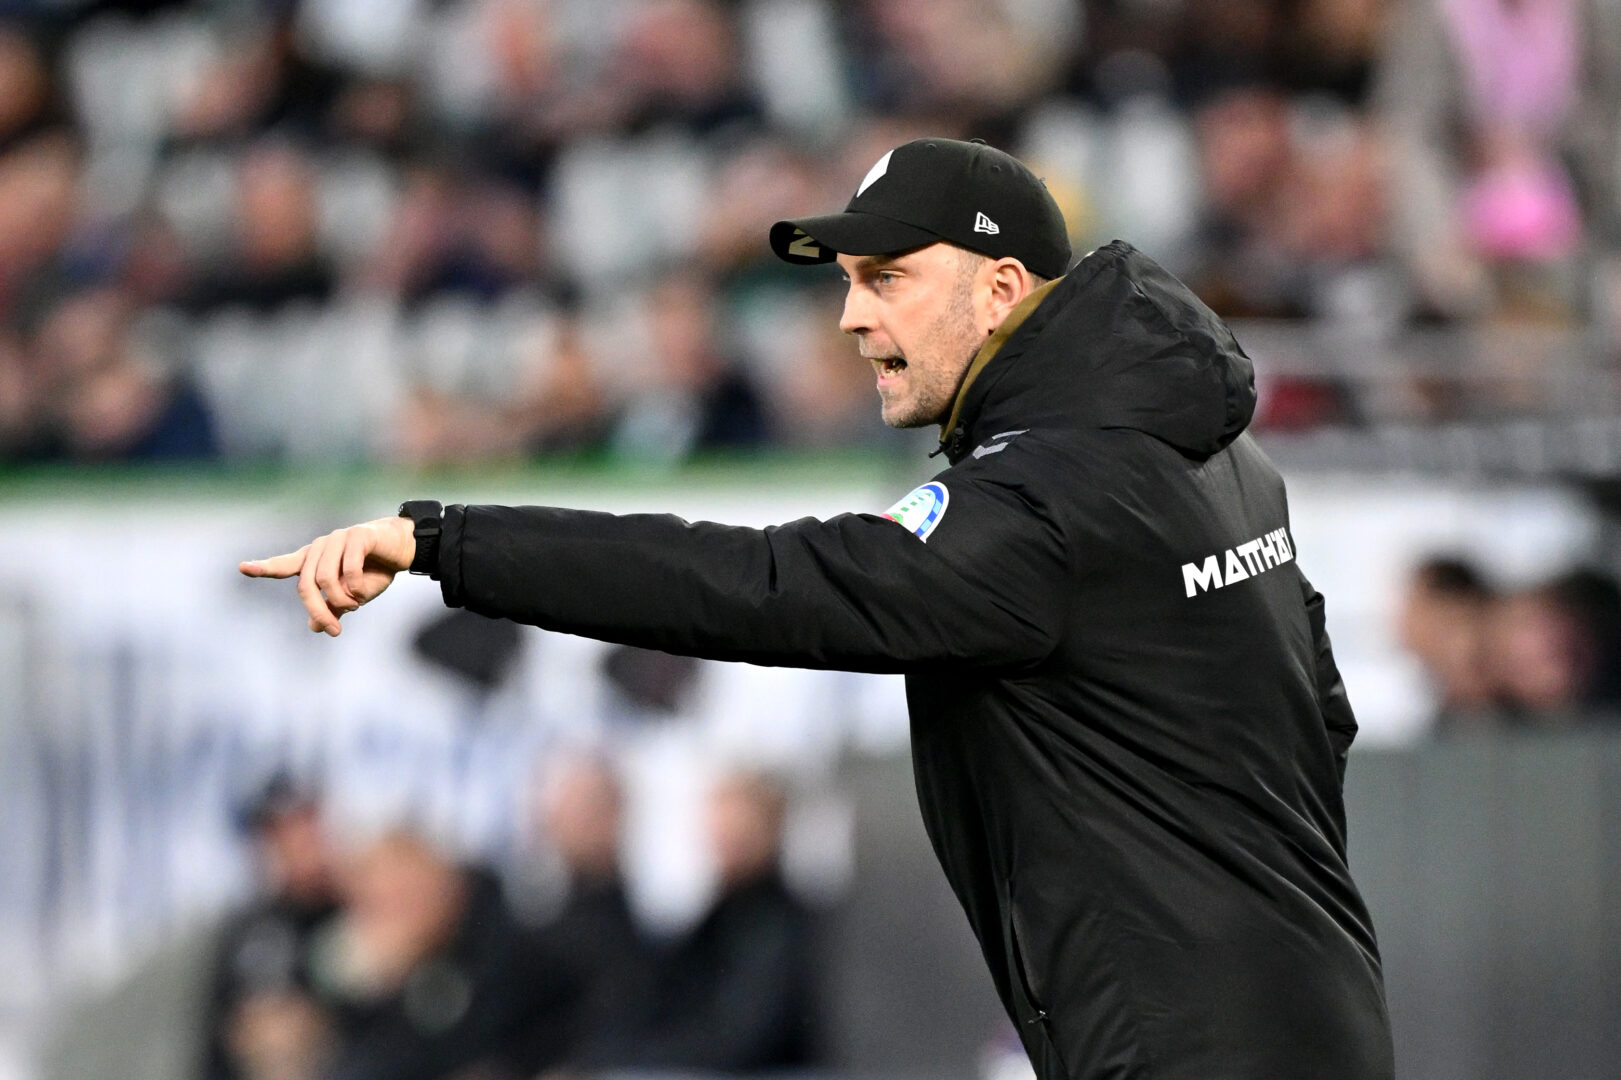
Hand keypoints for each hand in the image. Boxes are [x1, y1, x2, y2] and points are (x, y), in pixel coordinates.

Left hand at [240, 516, 416, 636]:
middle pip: (306, 585)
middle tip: (334, 631)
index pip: (285, 565)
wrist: (403, 549)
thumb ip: (332, 608)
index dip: (264, 567)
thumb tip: (313, 627)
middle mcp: (321, 547)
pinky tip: (364, 591)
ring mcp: (337, 539)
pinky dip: (356, 586)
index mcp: (315, 559)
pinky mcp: (357, 536)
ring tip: (355, 605)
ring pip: (325, 578)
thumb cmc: (375, 570)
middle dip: (318, 611)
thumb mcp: (352, 596)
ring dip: (341, 599)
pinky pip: (349, 568)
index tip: (243, 568)